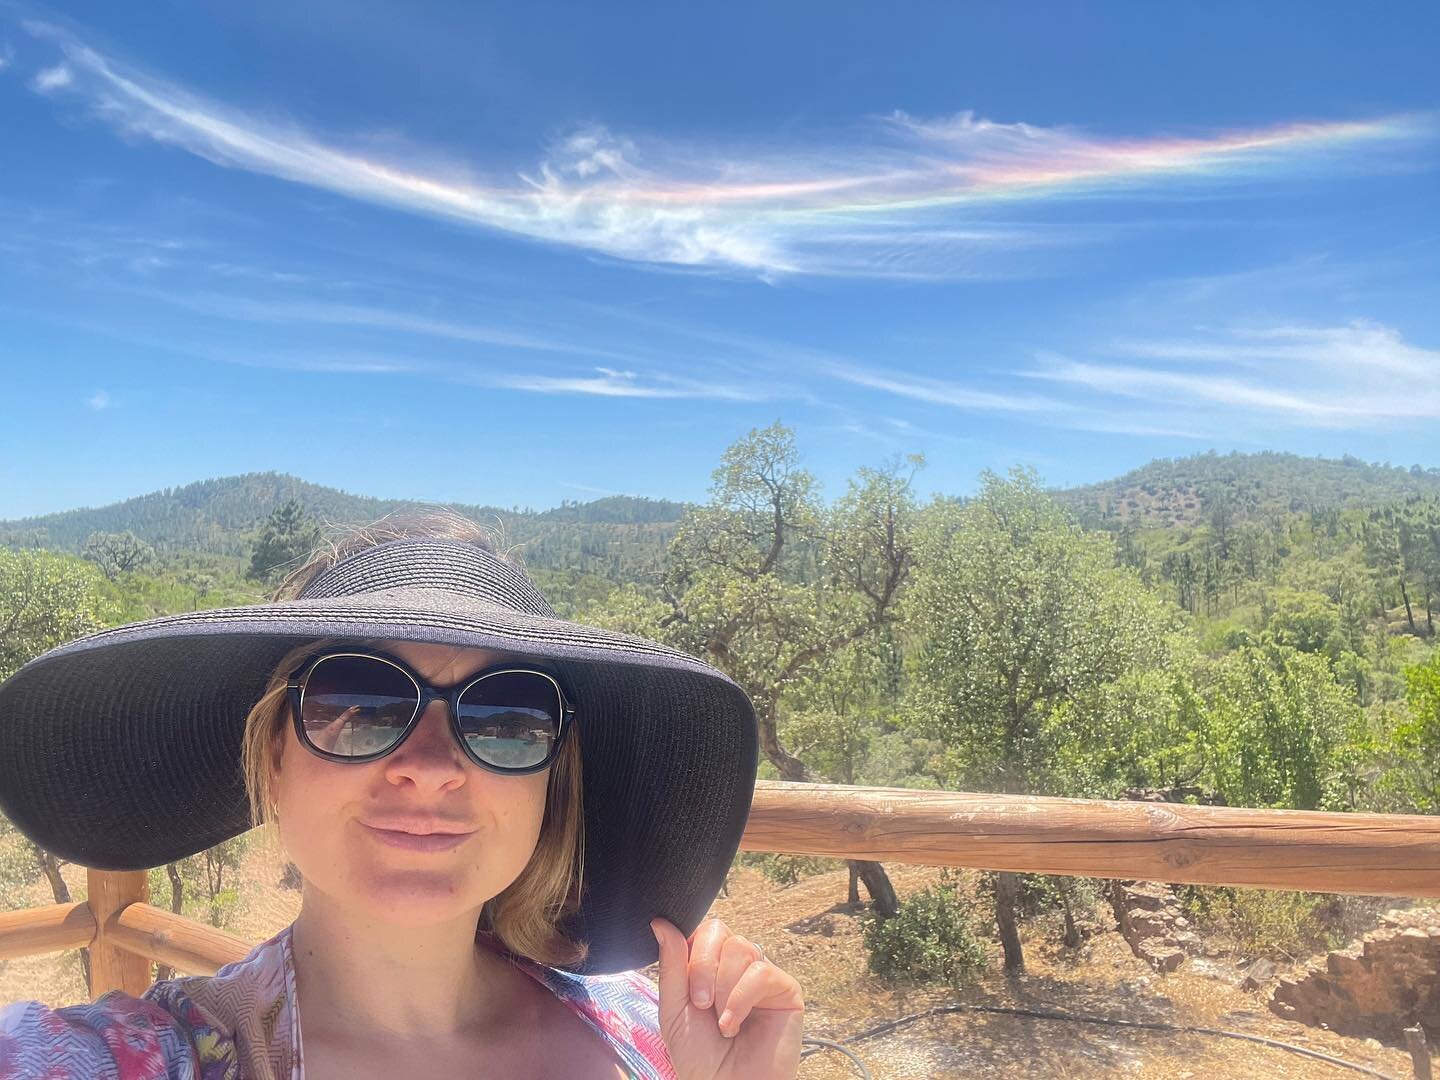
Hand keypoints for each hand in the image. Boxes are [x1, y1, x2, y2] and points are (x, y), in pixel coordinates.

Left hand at [651, 916, 803, 1079]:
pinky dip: (741, 999)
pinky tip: (733, 1025)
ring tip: (721, 1023)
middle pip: (718, 931)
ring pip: (740, 948)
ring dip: (722, 989)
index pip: (700, 930)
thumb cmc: (699, 1058)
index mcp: (710, 966)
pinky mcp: (786, 991)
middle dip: (702, 967)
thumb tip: (661, 922)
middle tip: (700, 1004)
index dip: (690, 951)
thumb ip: (670, 966)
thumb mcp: (674, 1010)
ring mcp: (762, 976)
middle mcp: (737, 966)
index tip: (684, 987)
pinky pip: (762, 972)